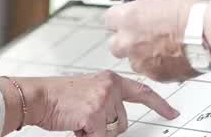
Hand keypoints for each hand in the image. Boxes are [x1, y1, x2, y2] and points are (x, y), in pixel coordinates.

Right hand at [3, 71, 177, 135]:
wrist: (38, 96)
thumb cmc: (59, 96)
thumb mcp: (89, 90)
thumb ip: (107, 98)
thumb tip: (118, 119)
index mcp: (110, 79)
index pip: (142, 91)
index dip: (159, 104)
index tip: (172, 112)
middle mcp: (110, 86)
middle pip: (123, 121)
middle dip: (106, 127)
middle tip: (85, 118)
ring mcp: (103, 100)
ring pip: (112, 130)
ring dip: (96, 131)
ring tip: (79, 119)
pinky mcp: (95, 115)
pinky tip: (75, 124)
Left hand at [105, 0, 207, 82]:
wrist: (210, 33)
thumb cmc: (192, 12)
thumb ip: (150, 7)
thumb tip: (152, 9)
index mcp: (128, 18)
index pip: (109, 20)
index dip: (121, 19)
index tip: (129, 19)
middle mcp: (129, 41)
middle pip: (115, 44)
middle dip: (127, 41)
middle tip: (144, 36)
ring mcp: (142, 61)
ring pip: (134, 61)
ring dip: (143, 55)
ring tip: (165, 47)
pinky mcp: (157, 76)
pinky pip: (152, 72)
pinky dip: (160, 66)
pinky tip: (175, 57)